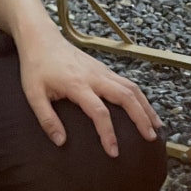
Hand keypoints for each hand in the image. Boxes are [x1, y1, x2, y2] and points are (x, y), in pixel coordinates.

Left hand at [0, 0, 161, 156]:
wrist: (41, 38)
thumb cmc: (36, 67)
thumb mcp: (34, 94)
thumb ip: (47, 119)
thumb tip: (61, 142)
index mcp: (78, 84)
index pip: (99, 111)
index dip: (108, 133)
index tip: (113, 152)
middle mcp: (95, 76)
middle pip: (126, 97)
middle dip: (141, 118)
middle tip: (150, 138)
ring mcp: (102, 71)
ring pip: (132, 89)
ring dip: (146, 108)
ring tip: (156, 127)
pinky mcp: (105, 70)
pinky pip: (128, 84)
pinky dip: (140, 98)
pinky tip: (146, 111)